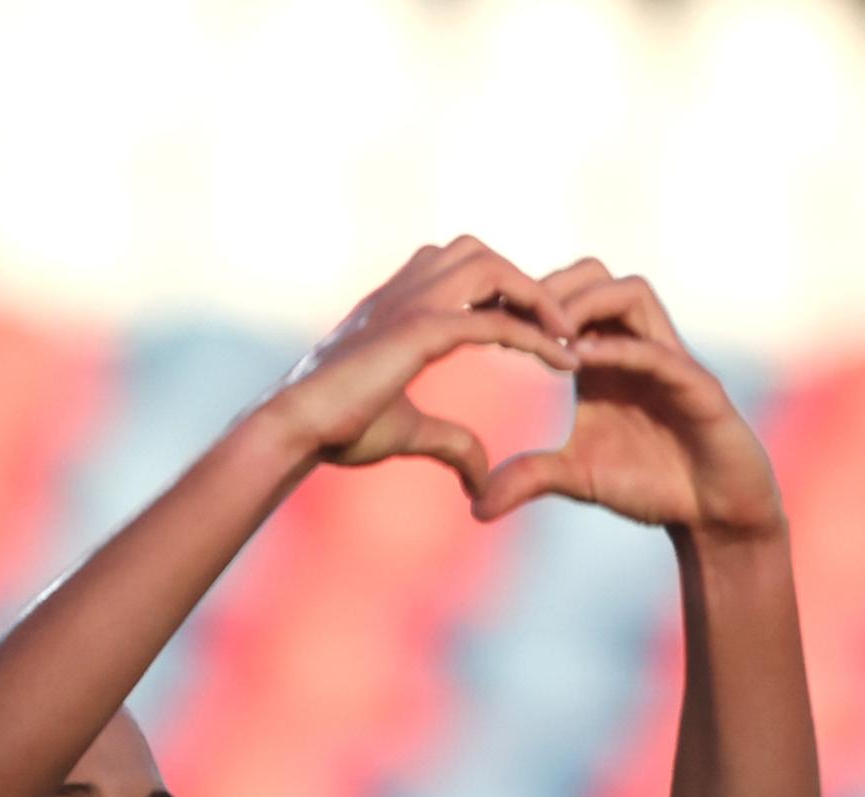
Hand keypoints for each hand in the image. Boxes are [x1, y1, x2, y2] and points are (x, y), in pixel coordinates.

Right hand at [256, 240, 575, 502]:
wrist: (295, 428)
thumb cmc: (336, 428)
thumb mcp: (408, 431)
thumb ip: (451, 442)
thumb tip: (482, 476)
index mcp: (397, 305)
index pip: (461, 271)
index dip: (502, 292)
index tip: (537, 329)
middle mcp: (405, 292)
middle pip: (481, 253)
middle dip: (524, 283)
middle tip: (560, 325)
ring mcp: (411, 304)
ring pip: (494, 268)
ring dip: (538, 297)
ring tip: (569, 334)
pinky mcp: (420, 330)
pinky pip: (495, 320)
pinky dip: (536, 336)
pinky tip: (565, 361)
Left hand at [473, 266, 781, 536]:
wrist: (713, 514)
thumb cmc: (651, 485)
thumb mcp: (576, 477)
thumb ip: (529, 477)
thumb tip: (475, 505)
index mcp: (603, 356)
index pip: (564, 298)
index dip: (523, 301)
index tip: (477, 319)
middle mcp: (635, 344)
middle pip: (595, 276)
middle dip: (550, 288)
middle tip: (510, 318)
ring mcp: (669, 358)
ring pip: (631, 292)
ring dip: (584, 306)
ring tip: (547, 336)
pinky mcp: (698, 385)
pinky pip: (658, 350)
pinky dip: (618, 349)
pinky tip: (579, 363)